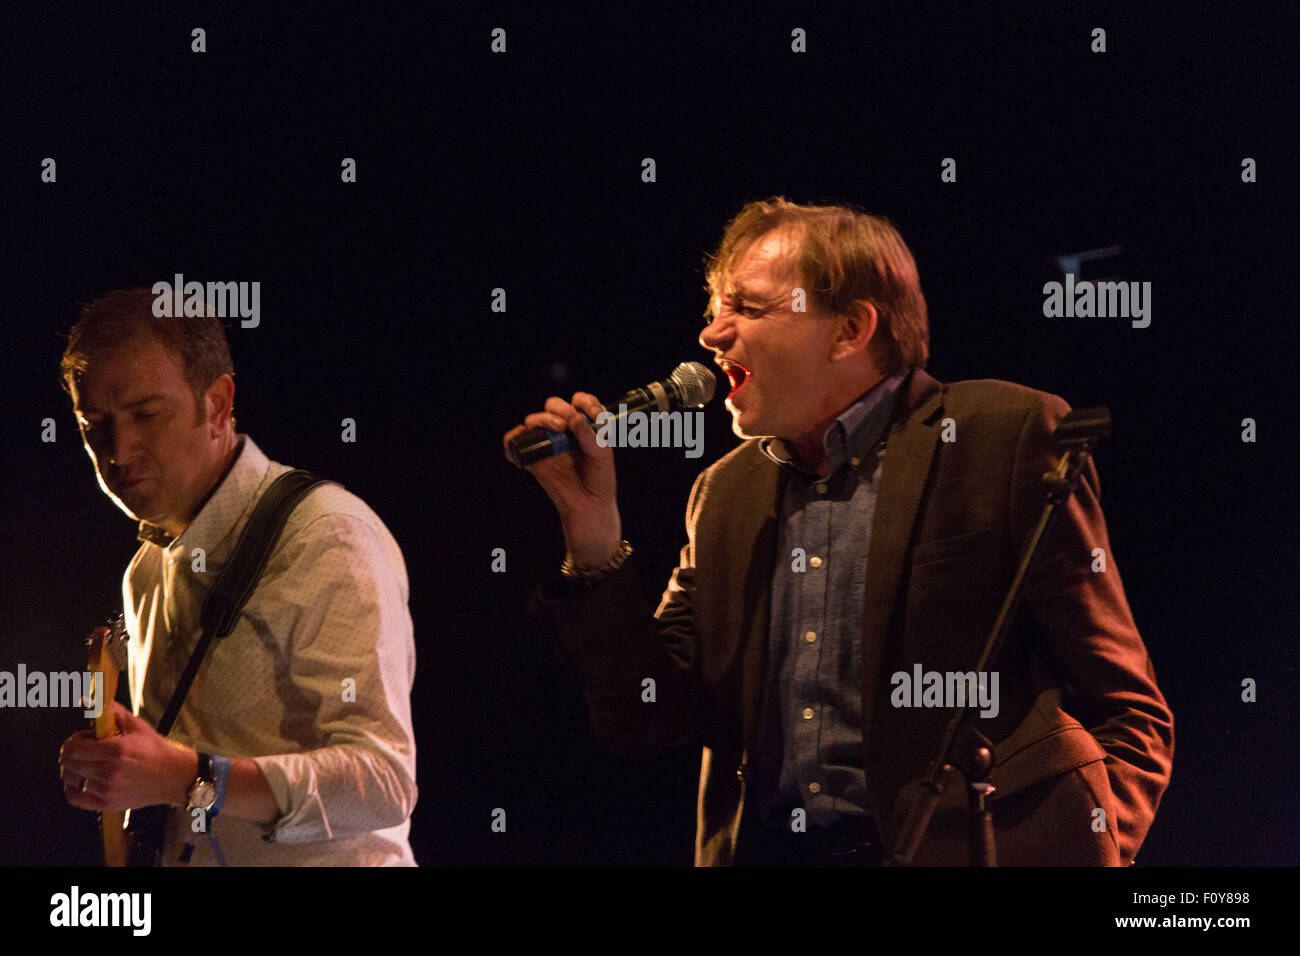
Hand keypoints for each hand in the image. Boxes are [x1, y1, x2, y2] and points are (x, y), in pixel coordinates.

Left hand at [59, 701, 194, 811]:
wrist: (172, 777)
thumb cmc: (155, 751)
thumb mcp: (137, 727)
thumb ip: (112, 712)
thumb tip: (91, 699)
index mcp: (116, 750)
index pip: (74, 747)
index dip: (73, 740)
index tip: (82, 737)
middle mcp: (109, 772)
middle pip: (68, 763)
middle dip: (71, 752)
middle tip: (83, 749)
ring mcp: (106, 790)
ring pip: (69, 779)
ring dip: (72, 769)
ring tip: (85, 763)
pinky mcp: (106, 803)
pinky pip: (74, 797)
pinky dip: (72, 787)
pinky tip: (81, 780)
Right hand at [503, 391, 622, 567]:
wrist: (590, 505)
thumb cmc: (599, 479)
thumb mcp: (602, 454)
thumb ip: (589, 435)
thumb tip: (573, 417)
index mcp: (583, 426)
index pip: (579, 401)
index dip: (585, 401)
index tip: (594, 414)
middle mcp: (563, 431)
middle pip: (553, 405)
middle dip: (559, 409)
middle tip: (567, 423)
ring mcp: (546, 444)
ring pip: (533, 420)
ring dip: (542, 419)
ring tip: (557, 429)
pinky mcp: (533, 459)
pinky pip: (514, 444)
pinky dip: (512, 439)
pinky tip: (522, 437)